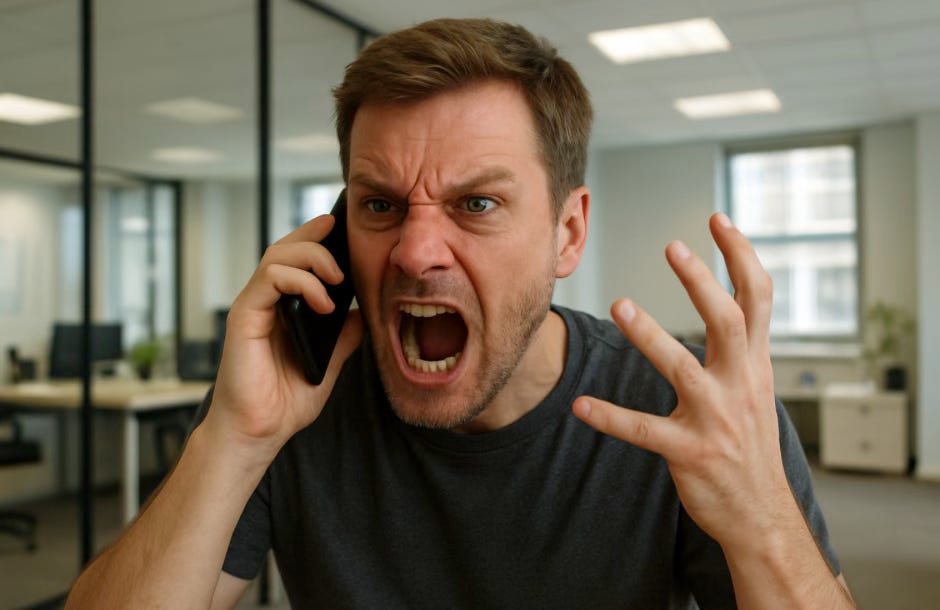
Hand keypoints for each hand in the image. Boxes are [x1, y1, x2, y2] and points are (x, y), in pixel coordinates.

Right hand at [206, 215, 363, 458]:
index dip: (318, 238)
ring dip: (313, 258)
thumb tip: (363, 312)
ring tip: (337, 278)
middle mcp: (266, 302)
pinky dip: (301, 282)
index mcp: (284, 308)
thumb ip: (343, 335)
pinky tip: (323, 303)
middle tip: (345, 251)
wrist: (260, 432)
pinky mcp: (244, 316)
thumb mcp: (329, 362)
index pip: (298, 259)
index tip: (342, 227)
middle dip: (317, 238)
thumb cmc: (286, 402)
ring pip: (278, 255)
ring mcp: (254, 307)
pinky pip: (269, 279)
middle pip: (286, 248)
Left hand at [573, 212, 794, 550]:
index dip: (742, 256)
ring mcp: (716, 420)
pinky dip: (611, 417)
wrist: (762, 514)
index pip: (758, 299)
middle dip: (703, 282)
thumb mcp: (758, 388)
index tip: (718, 219)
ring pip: (682, 369)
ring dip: (650, 336)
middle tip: (672, 246)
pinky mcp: (690, 452)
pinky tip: (580, 405)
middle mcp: (741, 386)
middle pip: (728, 322)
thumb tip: (736, 301)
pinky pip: (644, 430)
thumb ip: (747, 346)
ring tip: (619, 304)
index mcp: (756, 365)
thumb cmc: (751, 446)